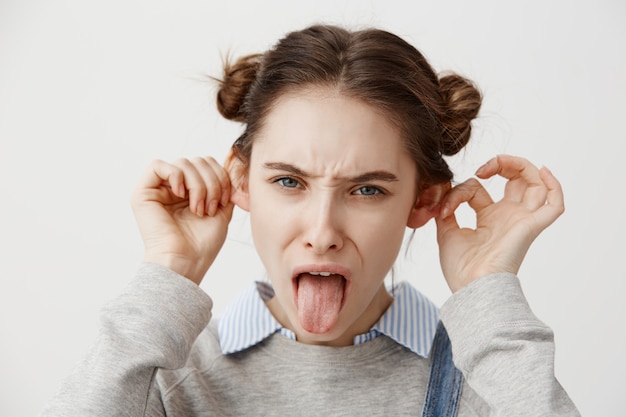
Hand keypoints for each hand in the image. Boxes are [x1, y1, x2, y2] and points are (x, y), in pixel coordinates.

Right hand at [130, 157, 233, 284]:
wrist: (185, 262)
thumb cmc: (201, 244)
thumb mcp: (222, 211)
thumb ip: (224, 187)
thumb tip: (229, 167)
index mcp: (191, 192)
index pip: (207, 164)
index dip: (221, 176)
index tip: (225, 201)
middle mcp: (174, 189)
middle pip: (197, 161)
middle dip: (211, 182)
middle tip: (211, 206)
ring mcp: (158, 190)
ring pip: (183, 162)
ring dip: (198, 185)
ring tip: (198, 208)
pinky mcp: (143, 193)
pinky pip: (158, 165)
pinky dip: (176, 176)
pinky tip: (181, 195)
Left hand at [435, 155, 563, 292]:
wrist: (471, 287)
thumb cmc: (461, 269)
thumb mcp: (447, 232)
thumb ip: (448, 209)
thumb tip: (444, 191)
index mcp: (489, 219)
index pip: (478, 190)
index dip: (460, 190)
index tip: (445, 206)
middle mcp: (508, 217)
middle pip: (516, 181)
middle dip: (501, 165)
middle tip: (481, 169)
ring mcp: (521, 221)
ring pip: (536, 185)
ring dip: (522, 166)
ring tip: (500, 163)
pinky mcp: (532, 227)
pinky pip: (555, 206)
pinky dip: (554, 186)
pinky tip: (543, 171)